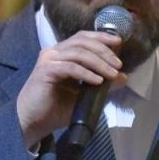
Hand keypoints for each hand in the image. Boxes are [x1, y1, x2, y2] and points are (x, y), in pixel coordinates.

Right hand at [15, 30, 124, 148]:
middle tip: (118, 64)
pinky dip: (86, 73)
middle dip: (104, 51)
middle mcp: (54, 53)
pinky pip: (71, 67)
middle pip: (82, 41)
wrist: (35, 122)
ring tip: (112, 74)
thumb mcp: (86, 95)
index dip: (101, 37)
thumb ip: (103, 84)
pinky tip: (98, 81)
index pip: (83, 38)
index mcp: (63, 54)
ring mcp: (48, 60)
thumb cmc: (57, 108)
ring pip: (78, 53)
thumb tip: (123, 76)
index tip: (119, 42)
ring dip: (99, 62)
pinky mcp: (45, 71)